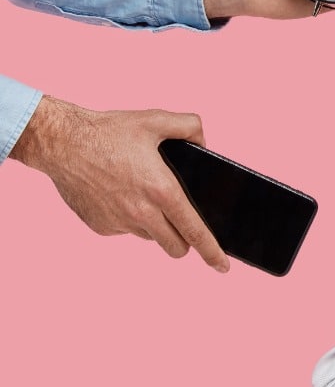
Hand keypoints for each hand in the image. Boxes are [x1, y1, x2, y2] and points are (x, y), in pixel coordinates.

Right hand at [9, 96, 228, 272]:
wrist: (60, 142)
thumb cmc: (109, 131)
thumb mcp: (156, 119)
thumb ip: (190, 126)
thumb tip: (204, 144)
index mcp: (162, 191)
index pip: (195, 232)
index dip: (212, 252)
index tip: (223, 266)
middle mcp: (142, 213)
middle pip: (175, 247)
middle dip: (184, 241)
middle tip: (183, 223)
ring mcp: (119, 223)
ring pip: (150, 236)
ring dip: (155, 225)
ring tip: (143, 194)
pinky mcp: (100, 227)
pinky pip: (125, 229)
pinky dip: (129, 217)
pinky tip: (120, 193)